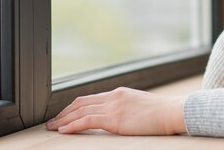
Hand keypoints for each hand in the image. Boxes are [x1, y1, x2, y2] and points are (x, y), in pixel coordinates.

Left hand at [45, 87, 187, 134]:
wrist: (171, 112)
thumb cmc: (161, 113)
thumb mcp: (140, 106)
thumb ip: (126, 109)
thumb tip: (118, 117)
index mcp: (119, 93)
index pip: (90, 99)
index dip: (73, 107)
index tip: (64, 115)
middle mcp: (113, 97)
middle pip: (81, 103)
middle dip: (64, 113)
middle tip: (51, 122)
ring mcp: (113, 106)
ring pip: (80, 111)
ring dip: (63, 120)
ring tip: (52, 128)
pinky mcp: (114, 118)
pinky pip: (86, 120)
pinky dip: (72, 125)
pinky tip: (63, 130)